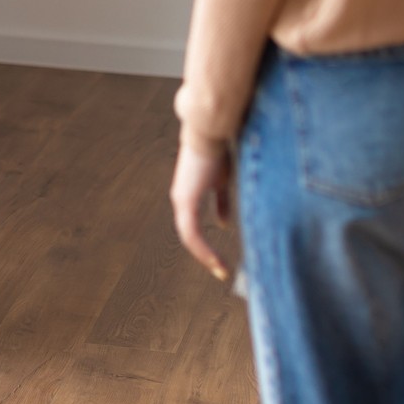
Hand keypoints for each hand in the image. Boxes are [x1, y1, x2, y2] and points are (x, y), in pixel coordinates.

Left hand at [170, 137, 234, 281]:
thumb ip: (222, 203)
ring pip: (189, 238)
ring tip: (221, 270)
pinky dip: (204, 249)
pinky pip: (192, 233)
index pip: (193, 227)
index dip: (205, 245)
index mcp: (188, 196)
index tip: (220, 260)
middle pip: (189, 237)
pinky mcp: (186, 201)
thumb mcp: (222, 182)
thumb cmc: (216, 152)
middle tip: (221, 271)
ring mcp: (181, 201)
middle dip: (205, 255)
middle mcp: (180, 200)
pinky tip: (216, 261)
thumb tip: (223, 224)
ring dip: (205, 256)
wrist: (209, 133)